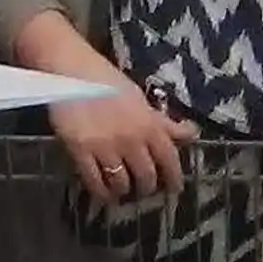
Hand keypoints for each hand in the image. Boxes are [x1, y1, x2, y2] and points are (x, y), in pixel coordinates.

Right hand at [49, 82, 194, 206]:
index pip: (169, 160)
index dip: (173, 179)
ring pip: (121, 183)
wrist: (71, 70)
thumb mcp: (141, 100)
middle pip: (145, 177)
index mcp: (149, 125)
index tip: (173, 189)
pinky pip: (94, 181)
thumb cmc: (107, 81)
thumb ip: (163, 122)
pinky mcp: (81, 151)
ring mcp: (106, 147)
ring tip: (121, 191)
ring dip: (123, 191)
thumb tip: (191, 134)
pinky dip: (100, 192)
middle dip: (146, 188)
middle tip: (142, 189)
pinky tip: (102, 192)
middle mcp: (132, 140)